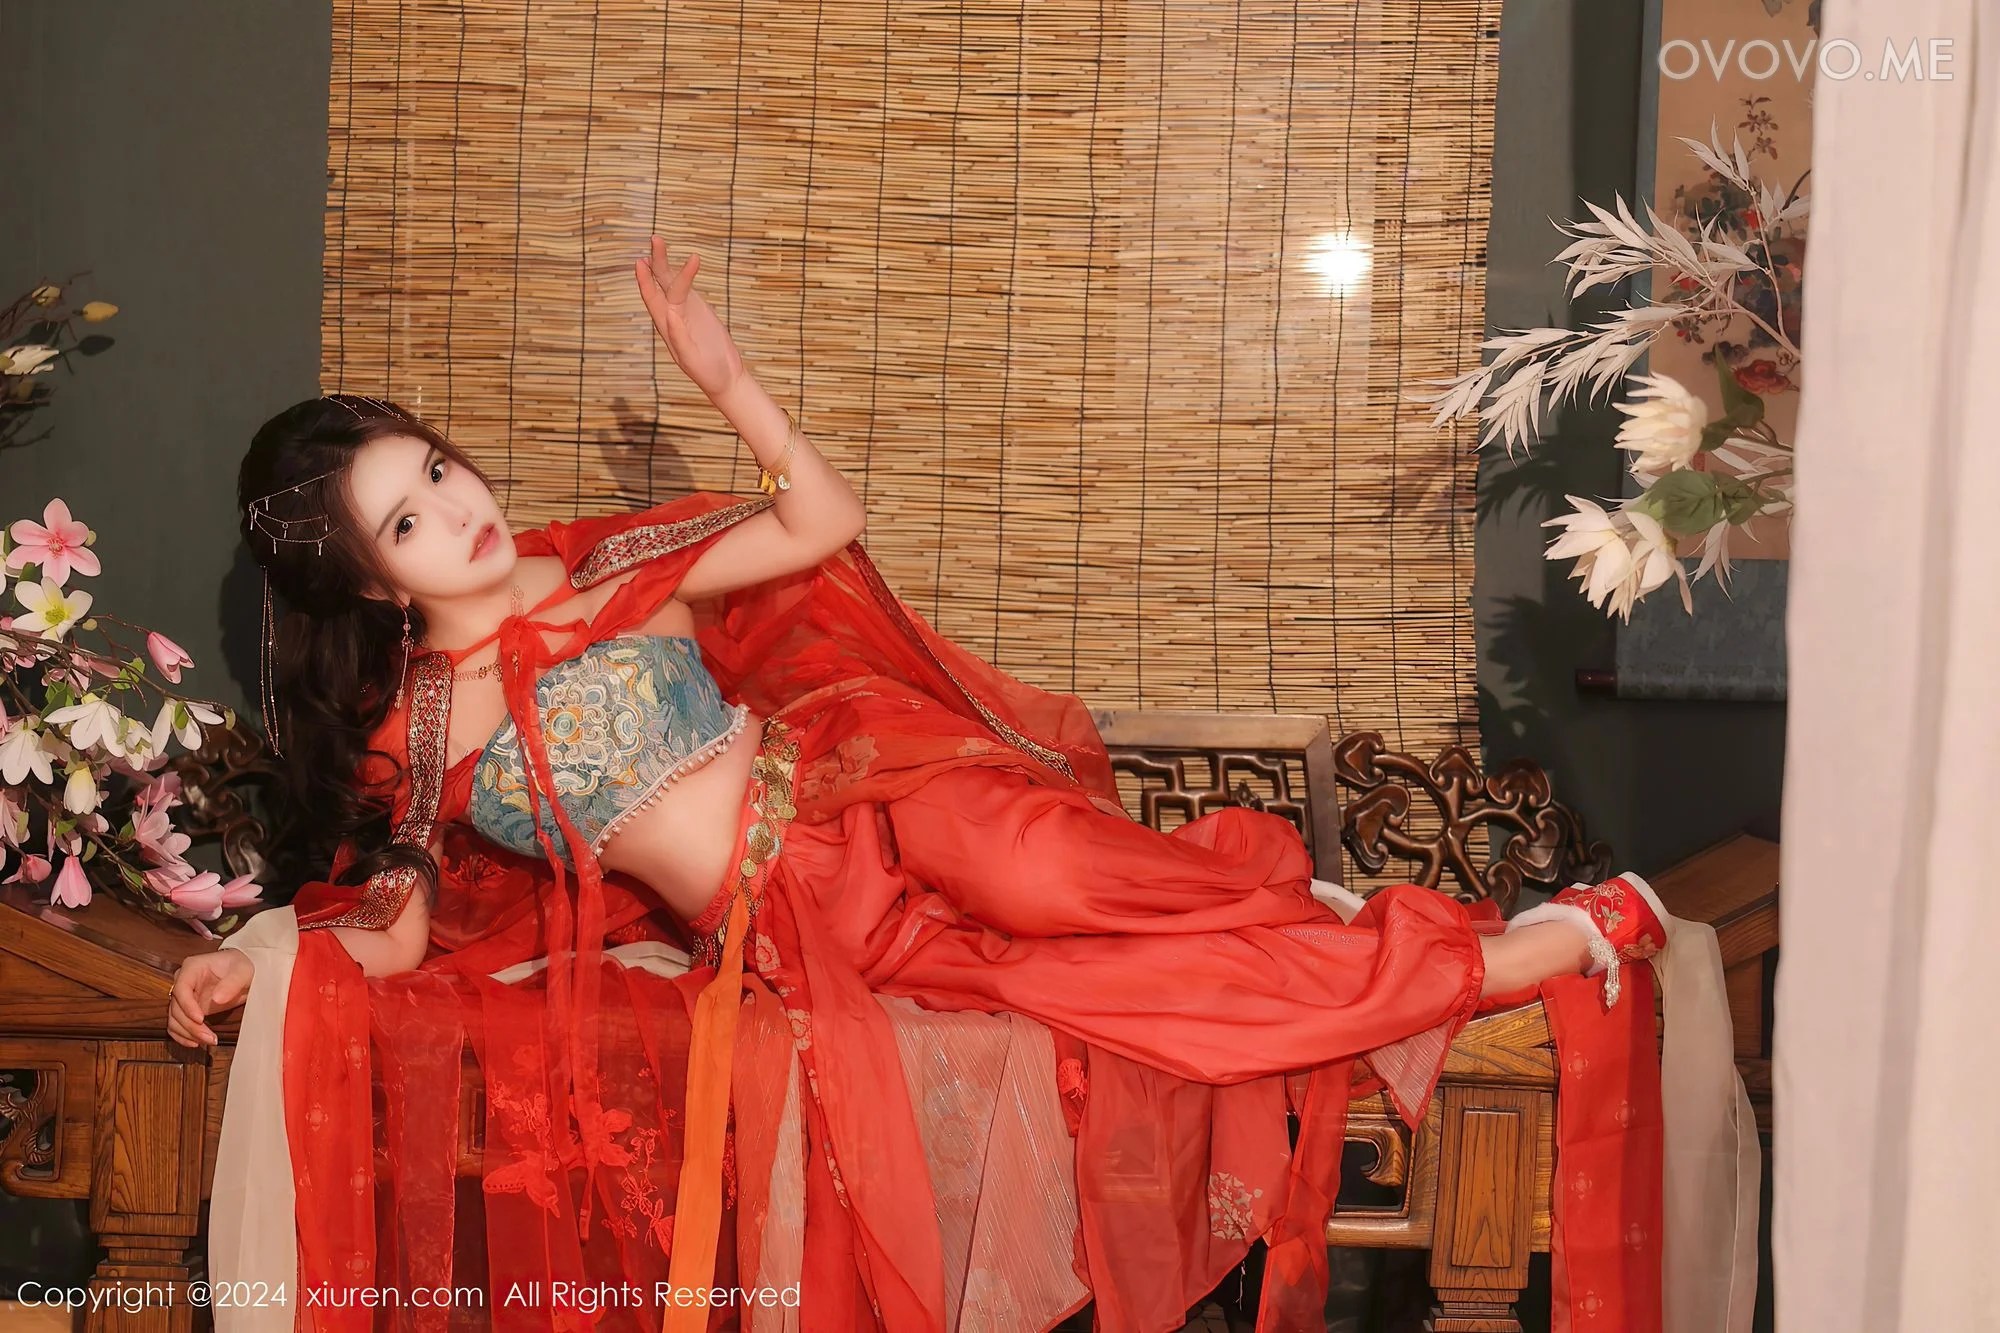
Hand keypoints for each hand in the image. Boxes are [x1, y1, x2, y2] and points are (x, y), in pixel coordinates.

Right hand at [167, 950, 253, 1047]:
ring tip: (208, 1041)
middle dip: (191, 1025)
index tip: (200, 1019)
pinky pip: (177, 1024)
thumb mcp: (243, 971)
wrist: (244, 973)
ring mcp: (185, 997)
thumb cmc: (242, 966)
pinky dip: (183, 1035)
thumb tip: (216, 999)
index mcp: (192, 968)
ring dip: (188, 1033)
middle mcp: (183, 982)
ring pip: (175, 1019)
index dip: (187, 1006)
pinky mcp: (188, 1009)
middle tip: (209, 1037)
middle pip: (176, 1007)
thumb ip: (232, 983)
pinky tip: (196, 1042)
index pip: (181, 988)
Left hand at [635, 236, 748, 401]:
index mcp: (666, 327)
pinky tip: (681, 260)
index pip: (653, 298)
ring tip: (660, 241)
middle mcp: (672, 315)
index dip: (645, 280)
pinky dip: (685, 273)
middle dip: (656, 261)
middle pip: (660, 284)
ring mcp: (686, 311)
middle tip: (655, 238)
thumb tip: (670, 315)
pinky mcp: (700, 310)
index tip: (643, 261)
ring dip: (666, 262)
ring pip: (673, 282)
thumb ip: (679, 338)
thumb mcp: (690, 358)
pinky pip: (688, 288)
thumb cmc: (707, 373)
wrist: (726, 378)